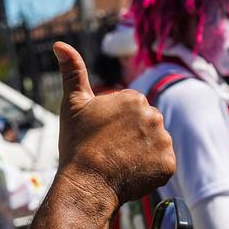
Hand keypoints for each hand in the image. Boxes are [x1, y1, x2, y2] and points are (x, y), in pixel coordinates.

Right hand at [53, 42, 174, 208]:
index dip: (115, 124)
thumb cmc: (77, 144)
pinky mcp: (168, 164)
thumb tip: (59, 44)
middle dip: (132, 136)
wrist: (86, 184)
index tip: (102, 135)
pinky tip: (131, 174)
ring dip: (142, 152)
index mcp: (134, 98)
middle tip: (110, 150)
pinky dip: (150, 170)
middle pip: (146, 125)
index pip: (131, 110)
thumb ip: (72, 71)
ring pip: (155, 144)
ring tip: (120, 163)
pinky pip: (162, 164)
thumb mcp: (73, 104)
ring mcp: (163, 141)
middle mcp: (154, 115)